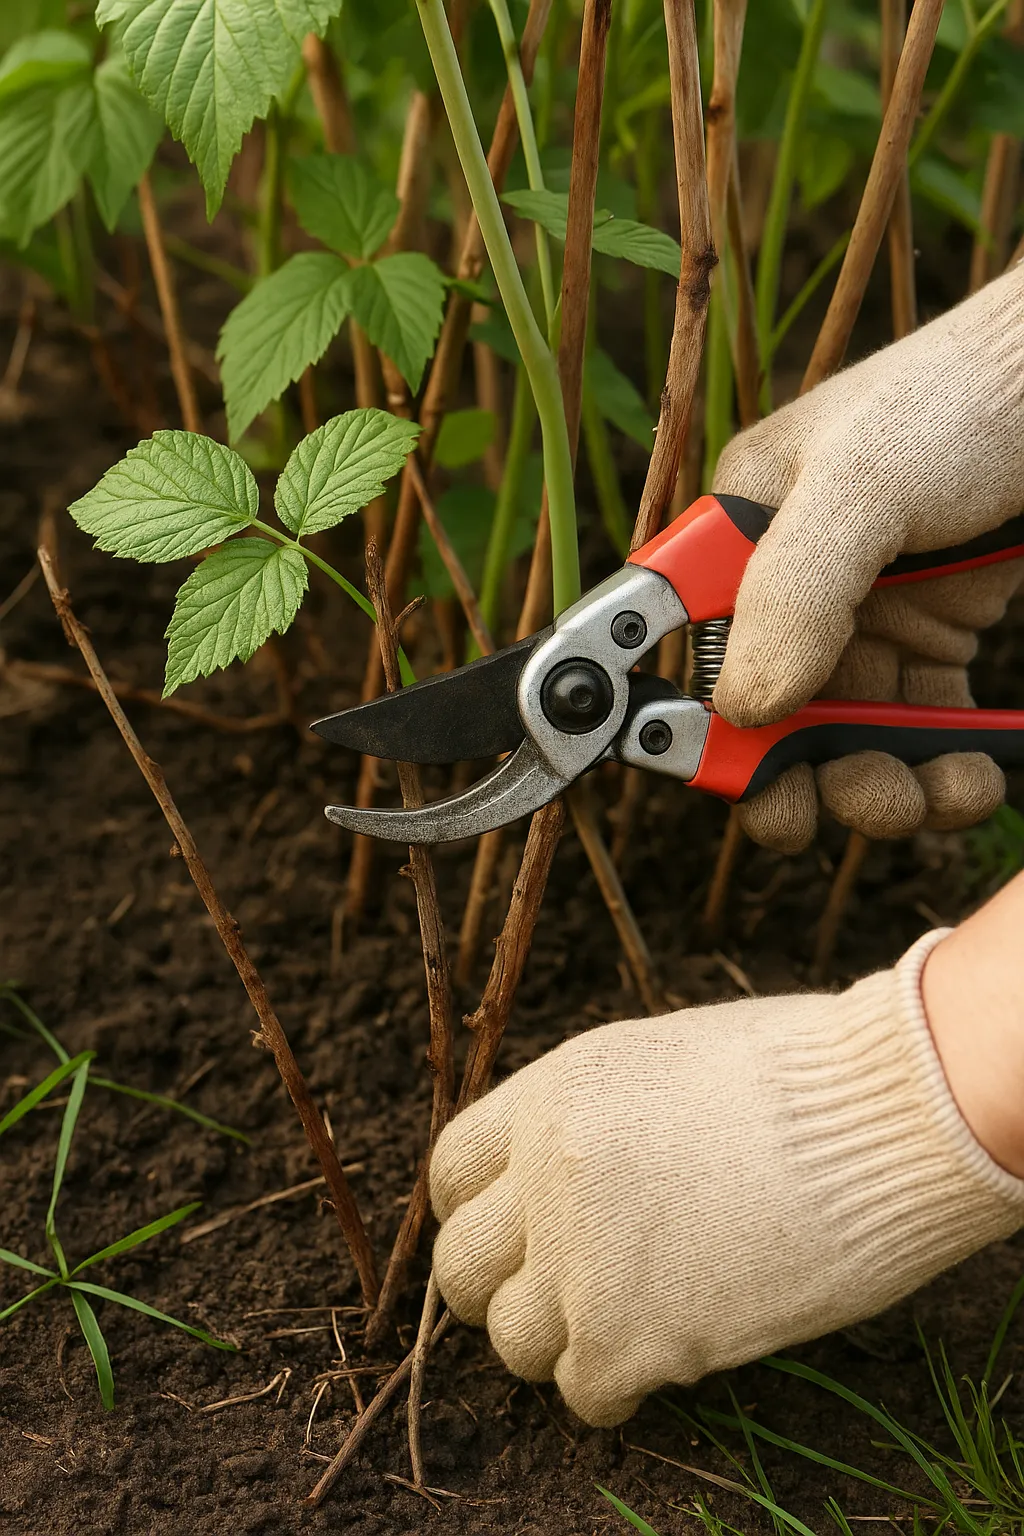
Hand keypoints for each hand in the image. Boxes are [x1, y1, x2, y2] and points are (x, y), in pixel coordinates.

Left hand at [430, 932, 1023, 1426]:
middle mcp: (543, 1175)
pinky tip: (669, 1355)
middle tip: (564, 1294)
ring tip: (628, 1321)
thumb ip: (593, 1117)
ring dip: (561, 1341)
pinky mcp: (627, 1336)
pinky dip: (618, 1389)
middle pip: (460, 1267)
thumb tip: (563, 1166)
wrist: (879, 1114)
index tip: (516, 1234)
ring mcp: (579, 1259)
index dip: (478, 1213)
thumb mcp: (663, 1059)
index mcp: (551, 1096)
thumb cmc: (800, 1074)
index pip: (449, 1173)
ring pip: (511, 1340)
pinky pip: (582, 1395)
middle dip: (504, 1287)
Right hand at [712, 264, 1023, 851]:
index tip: (749, 786)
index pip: (696, 654)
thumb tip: (743, 708)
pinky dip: (941, 770)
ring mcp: (866, 618)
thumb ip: (795, 592)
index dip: (704, 733)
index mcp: (743, 535)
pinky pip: (919, 733)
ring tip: (927, 796)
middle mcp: (795, 589)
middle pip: (768, 722)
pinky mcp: (934, 638)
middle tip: (846, 805)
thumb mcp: (862, 481)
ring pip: (845, 743)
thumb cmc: (963, 399)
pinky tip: (970, 776)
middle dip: (801, 780)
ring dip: (881, 789)